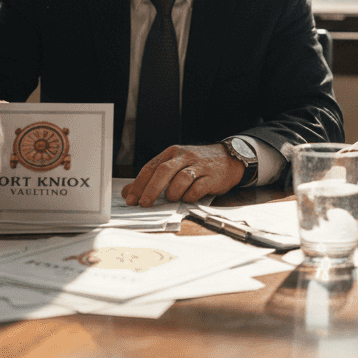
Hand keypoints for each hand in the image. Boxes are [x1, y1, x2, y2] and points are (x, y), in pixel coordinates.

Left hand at [121, 144, 243, 206]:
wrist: (230, 159)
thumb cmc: (198, 164)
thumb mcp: (174, 165)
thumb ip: (152, 178)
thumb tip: (128, 192)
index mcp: (172, 153)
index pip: (151, 167)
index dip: (138, 184)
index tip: (130, 199)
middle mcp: (184, 157)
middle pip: (163, 171)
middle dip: (151, 189)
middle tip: (144, 204)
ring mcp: (199, 166)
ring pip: (181, 179)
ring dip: (173, 193)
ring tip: (172, 199)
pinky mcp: (212, 177)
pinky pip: (197, 188)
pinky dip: (190, 196)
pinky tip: (188, 198)